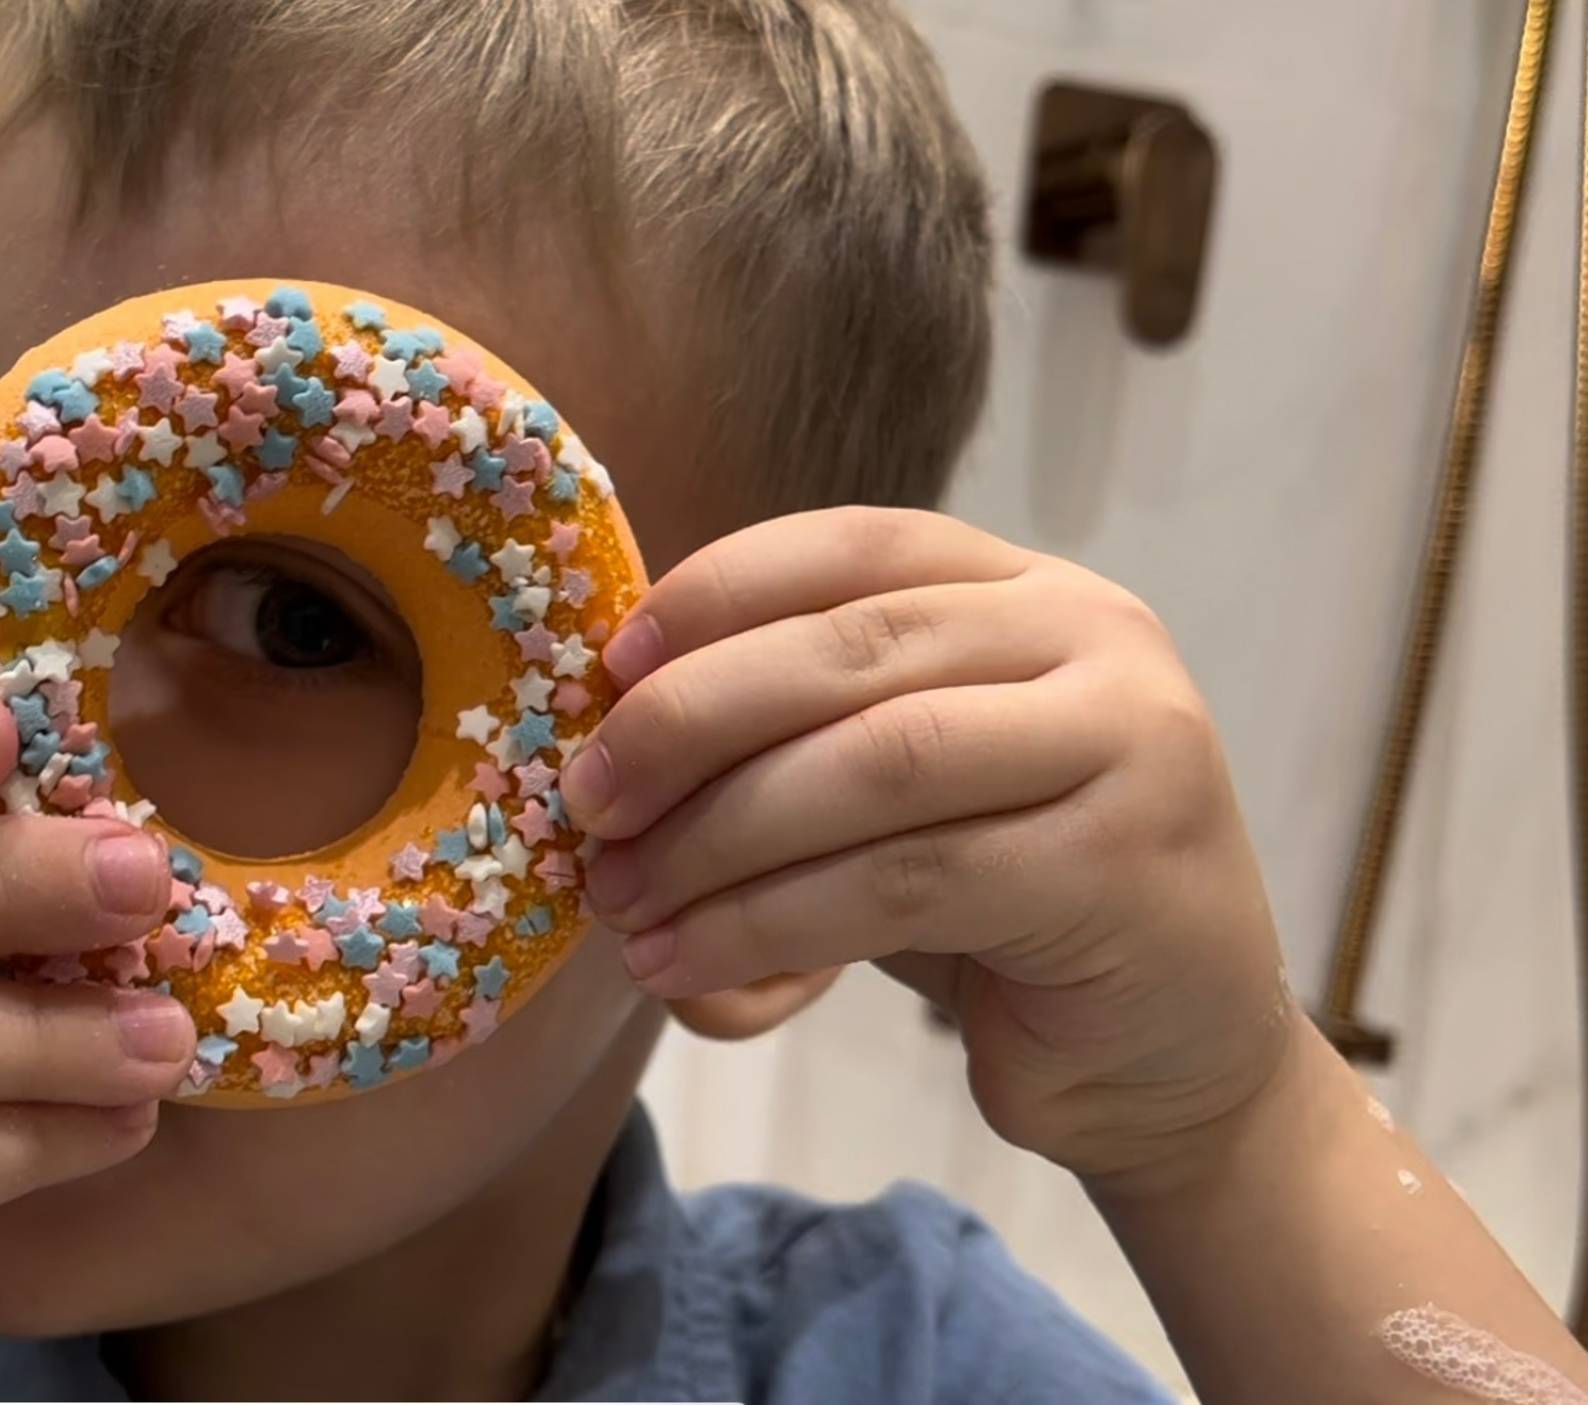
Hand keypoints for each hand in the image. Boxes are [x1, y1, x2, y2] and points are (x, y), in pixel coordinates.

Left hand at [564, 507, 1291, 1184]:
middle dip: (689, 725)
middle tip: (588, 806)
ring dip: (716, 843)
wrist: (1167, 1056)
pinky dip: (770, 926)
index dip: (716, 594)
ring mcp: (1126, 743)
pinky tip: (692, 969)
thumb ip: (783, 752)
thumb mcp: (882, 804)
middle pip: (849, 649)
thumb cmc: (999, 912)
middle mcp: (1093, 636)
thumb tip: (598, 770)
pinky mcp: (1122, 866)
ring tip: (624, 908)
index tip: (606, 670)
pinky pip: (903, 882)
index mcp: (1025, 589)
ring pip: (870, 766)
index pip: (851, 546)